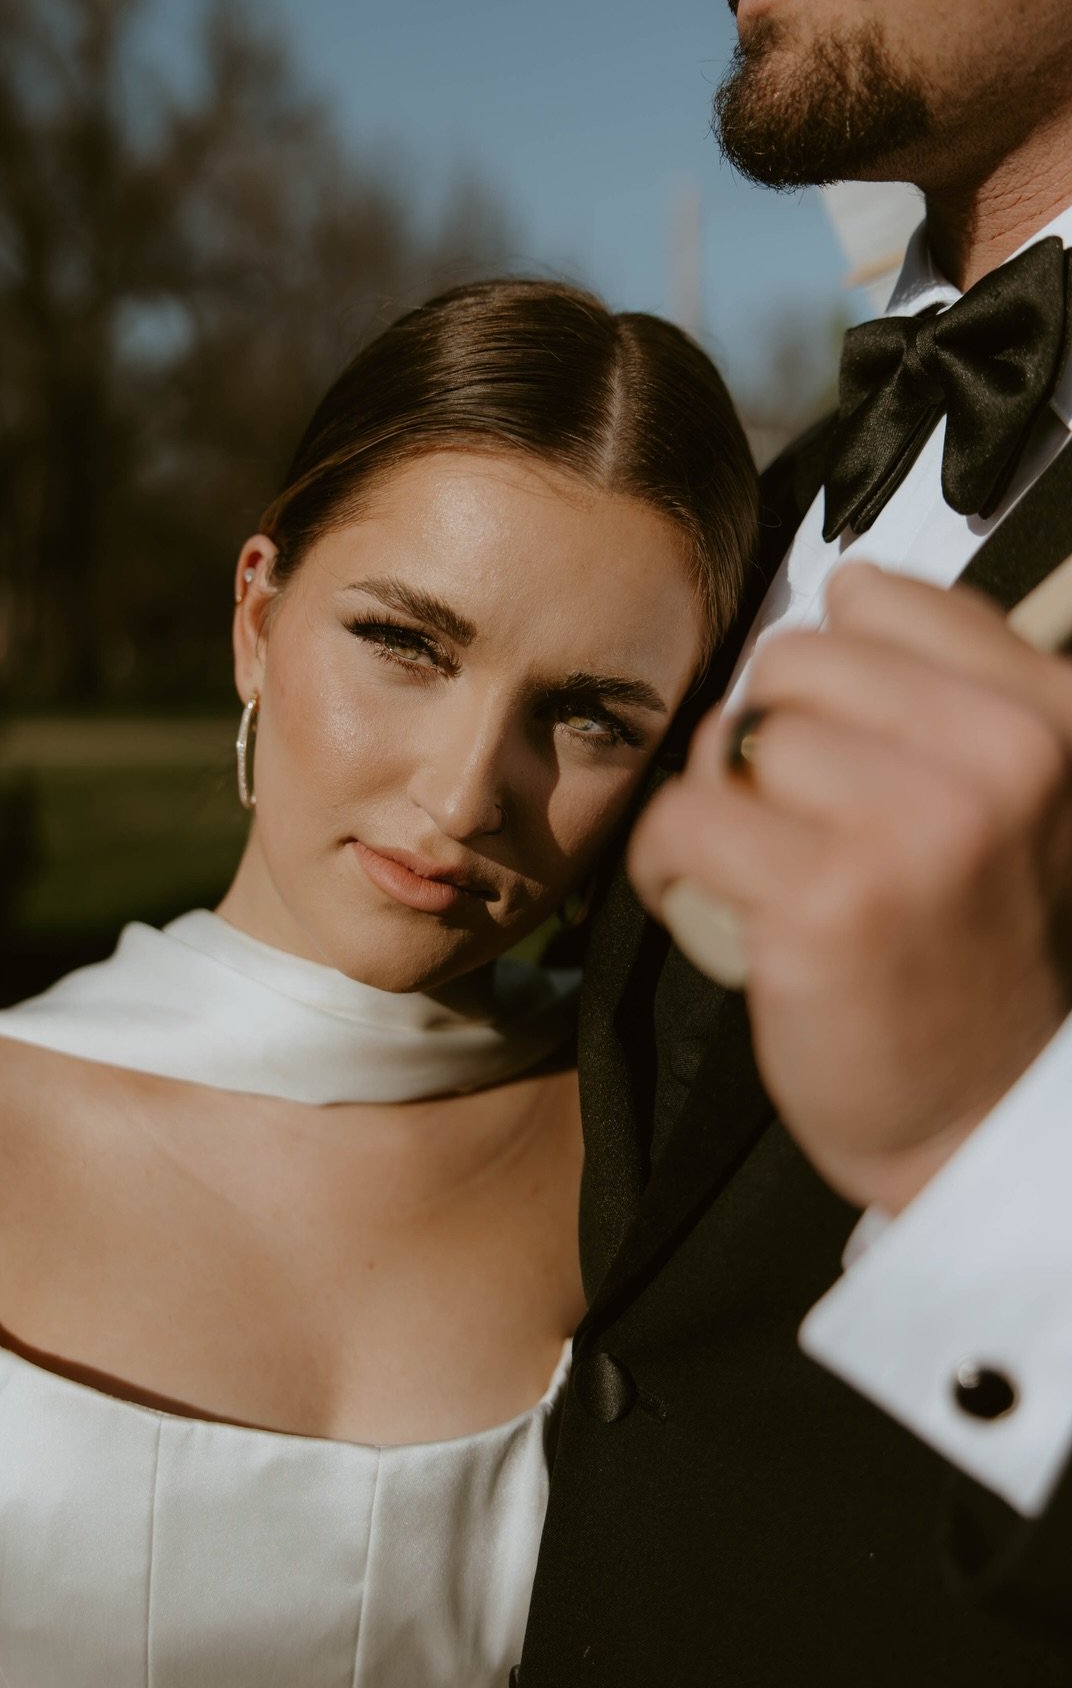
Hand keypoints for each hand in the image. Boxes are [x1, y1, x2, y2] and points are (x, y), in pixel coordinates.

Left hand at [628, 563, 1071, 1213]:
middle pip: (789, 664)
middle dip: (766, 738)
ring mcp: (917, 824)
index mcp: (1051, 710)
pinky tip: (712, 897)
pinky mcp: (828, 898)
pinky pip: (683, 818)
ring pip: (734, 740)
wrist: (979, 1117)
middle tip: (798, 821)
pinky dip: (669, 861)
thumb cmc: (971, 948)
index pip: (878, 600)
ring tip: (768, 866)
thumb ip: (944, 689)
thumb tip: (842, 587)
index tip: (840, 746)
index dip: (831, 674)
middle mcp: (1001, 754)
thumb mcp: (1009, 793)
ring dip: (724, 803)